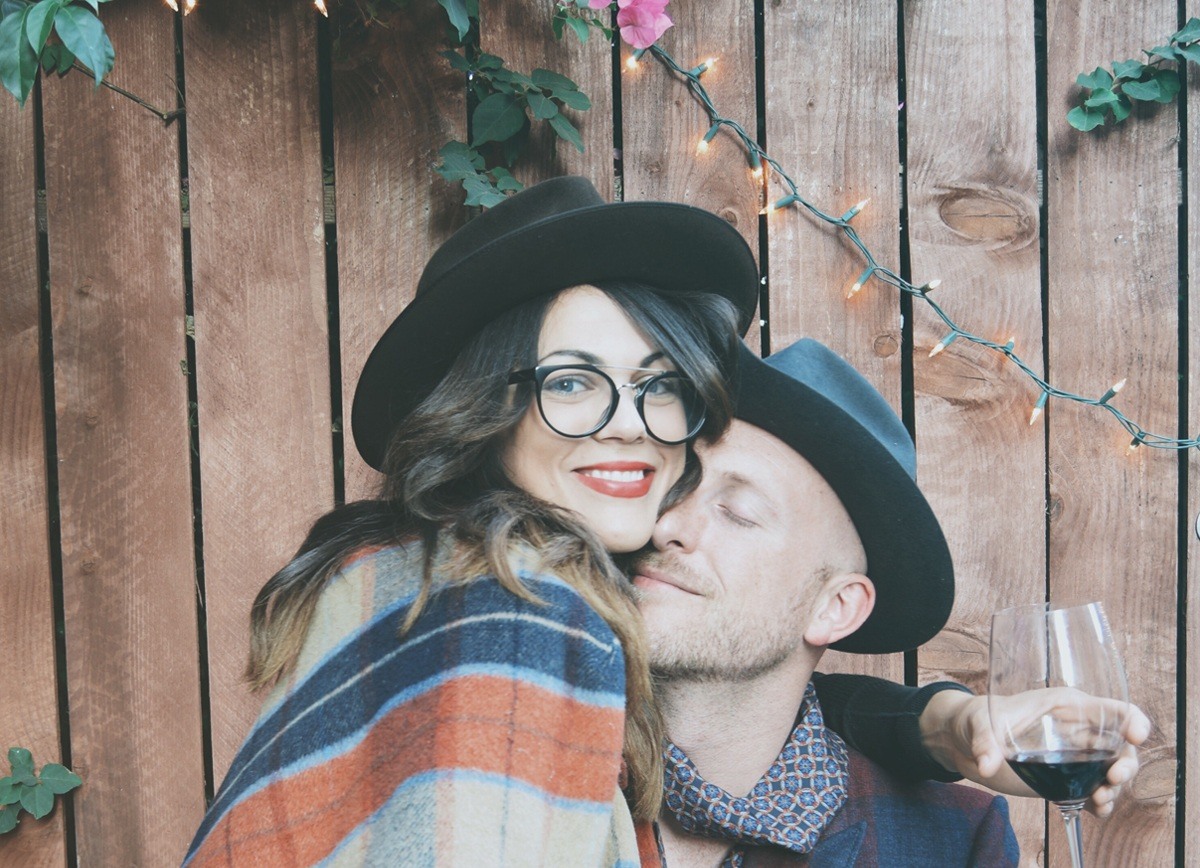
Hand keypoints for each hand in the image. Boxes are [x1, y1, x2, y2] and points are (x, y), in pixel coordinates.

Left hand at [919, 688, 1149, 816]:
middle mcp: (1077, 730)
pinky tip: (1095, 810)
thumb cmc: (978, 718)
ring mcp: (1075, 756)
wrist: (967, 740)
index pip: (1111, 708)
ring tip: (1099, 801)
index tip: (1135, 735)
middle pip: (1120, 745)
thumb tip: (986, 765)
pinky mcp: (1067, 778)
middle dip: (1126, 763)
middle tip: (1112, 779)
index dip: (1131, 719)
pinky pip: (1094, 790)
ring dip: (1114, 788)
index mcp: (1065, 706)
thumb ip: (985, 742)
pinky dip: (1101, 802)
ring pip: (1112, 771)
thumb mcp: (979, 724)